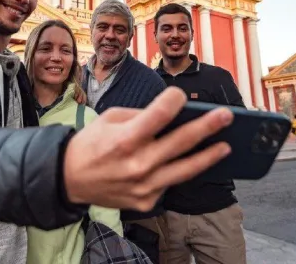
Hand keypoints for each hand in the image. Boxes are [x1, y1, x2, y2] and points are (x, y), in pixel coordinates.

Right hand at [63, 87, 232, 210]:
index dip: (174, 100)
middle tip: (226, 116)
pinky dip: (176, 171)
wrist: (69, 179)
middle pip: (181, 142)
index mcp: (125, 139)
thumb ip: (140, 116)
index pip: (159, 115)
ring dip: (209, 156)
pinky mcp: (146, 201)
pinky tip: (185, 163)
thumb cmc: (90, 144)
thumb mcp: (109, 119)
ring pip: (186, 169)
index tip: (180, 94)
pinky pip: (168, 183)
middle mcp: (137, 164)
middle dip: (208, 126)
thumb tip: (169, 114)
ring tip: (225, 146)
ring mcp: (144, 186)